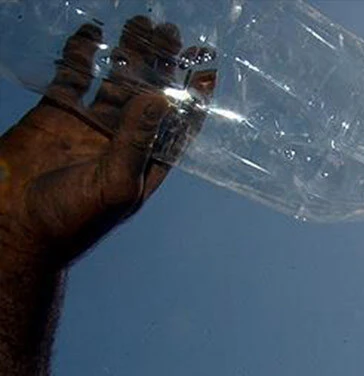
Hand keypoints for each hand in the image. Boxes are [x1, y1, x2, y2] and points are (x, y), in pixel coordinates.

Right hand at [0, 17, 215, 270]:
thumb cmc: (72, 219)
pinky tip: (93, 32)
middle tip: (172, 32)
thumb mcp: (114, 182)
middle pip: (149, 94)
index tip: (207, 69)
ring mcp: (88, 126)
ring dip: (129, 55)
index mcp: (145, 163)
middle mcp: (121, 141)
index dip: (193, 99)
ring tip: (143, 24)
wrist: (15, 227)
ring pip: (114, 81)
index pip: (178, 125)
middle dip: (162, 65)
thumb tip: (161, 98)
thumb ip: (136, 141)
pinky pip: (73, 77)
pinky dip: (82, 54)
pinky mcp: (55, 114)